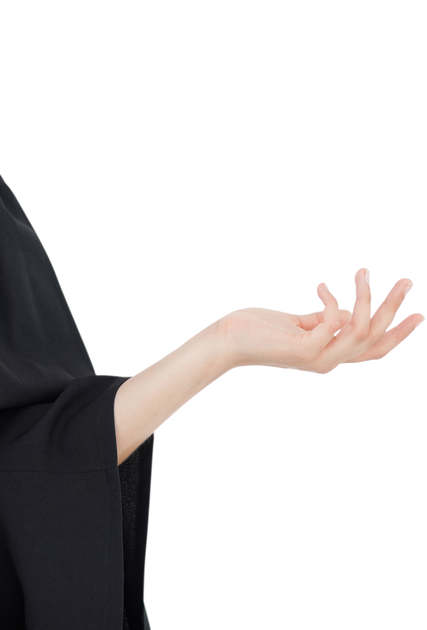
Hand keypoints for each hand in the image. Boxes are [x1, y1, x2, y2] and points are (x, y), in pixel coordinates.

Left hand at [218, 265, 423, 375]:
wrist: (223, 341)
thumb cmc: (256, 329)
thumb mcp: (298, 323)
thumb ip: (322, 320)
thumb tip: (345, 309)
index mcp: (329, 355)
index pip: (374, 349)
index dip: (399, 334)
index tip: (420, 313)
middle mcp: (329, 361)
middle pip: (375, 337)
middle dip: (393, 307)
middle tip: (407, 279)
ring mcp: (317, 358)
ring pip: (360, 329)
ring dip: (366, 296)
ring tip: (363, 269)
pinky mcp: (303, 349)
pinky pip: (332, 322)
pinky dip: (332, 300)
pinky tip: (320, 285)